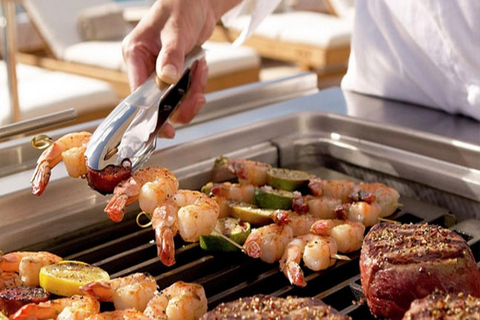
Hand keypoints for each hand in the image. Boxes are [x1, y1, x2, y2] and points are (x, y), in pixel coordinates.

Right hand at [122, 0, 240, 137]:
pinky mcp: (175, 73)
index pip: (138, 93)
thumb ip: (171, 56)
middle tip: (198, 97)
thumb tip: (166, 79)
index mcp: (135, 54)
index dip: (150, 114)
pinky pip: (186, 90)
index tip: (163, 129)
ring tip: (201, 71)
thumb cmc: (181, 7)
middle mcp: (145, 66)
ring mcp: (160, 71)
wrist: (199, 1)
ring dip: (192, 91)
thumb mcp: (176, 32)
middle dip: (181, 102)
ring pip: (175, 99)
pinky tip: (201, 68)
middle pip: (159, 102)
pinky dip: (197, 84)